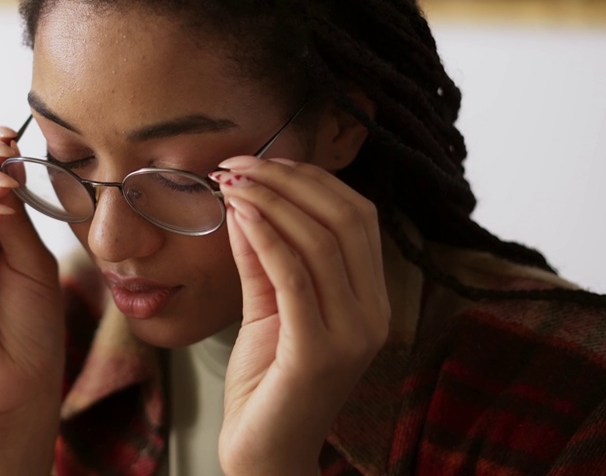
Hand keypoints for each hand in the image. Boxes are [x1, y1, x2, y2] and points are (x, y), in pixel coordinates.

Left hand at [212, 156, 390, 475]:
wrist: (263, 454)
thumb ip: (262, 256)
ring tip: (232, 181)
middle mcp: (373, 313)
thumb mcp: (267, 306)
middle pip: (345, 219)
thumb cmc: (267, 382)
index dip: (312, 179)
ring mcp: (352, 334)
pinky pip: (294, 276)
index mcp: (370, 299)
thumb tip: (244, 199)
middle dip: (290, 180)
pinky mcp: (319, 351)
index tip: (262, 160)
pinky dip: (266, 236)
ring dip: (272, 200)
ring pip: (320, 240)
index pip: (356, 217)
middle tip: (240, 163)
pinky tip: (240, 215)